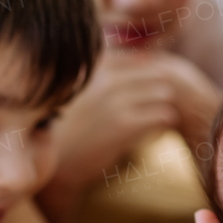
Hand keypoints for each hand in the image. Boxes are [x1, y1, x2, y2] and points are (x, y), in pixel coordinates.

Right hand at [40, 50, 219, 222]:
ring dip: (164, 107)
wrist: (58, 164)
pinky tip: (153, 134)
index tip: (148, 94)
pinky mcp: (123, 125)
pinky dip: (164, 125)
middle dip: (160, 91)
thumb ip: (108, 74)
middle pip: (155, 73)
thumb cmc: (72, 129)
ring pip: (163, 93)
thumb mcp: (82, 92)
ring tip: (154, 122)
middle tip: (156, 109)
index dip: (149, 76)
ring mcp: (114, 101)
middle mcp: (103, 79)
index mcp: (94, 68)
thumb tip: (146, 58)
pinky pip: (163, 116)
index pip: (138, 59)